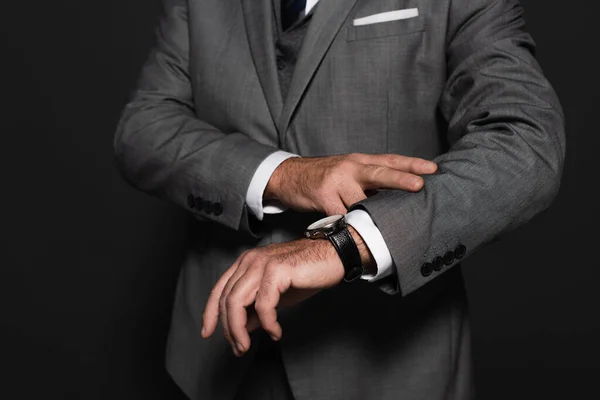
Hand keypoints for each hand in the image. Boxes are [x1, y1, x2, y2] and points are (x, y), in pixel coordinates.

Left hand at [200, 236, 346, 356]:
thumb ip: (256, 308)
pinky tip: (275, 332)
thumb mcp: (277, 295)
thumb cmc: (307, 273)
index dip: (210, 313)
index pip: (219, 289)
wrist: (333, 257)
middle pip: (226, 299)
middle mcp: (250, 260)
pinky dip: (267, 323)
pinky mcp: (277, 270)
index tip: (207, 333)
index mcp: (246, 262)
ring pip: (238, 302)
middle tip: (238, 348)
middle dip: (228, 328)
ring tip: (248, 345)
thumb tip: (243, 327)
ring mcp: (262, 263)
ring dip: (240, 329)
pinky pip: (263, 304)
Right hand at [264, 152, 437, 214]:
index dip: (412, 164)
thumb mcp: (348, 172)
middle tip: (420, 186)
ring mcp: (336, 181)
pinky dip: (351, 224)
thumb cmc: (324, 177)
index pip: (390, 160)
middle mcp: (350, 167)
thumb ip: (369, 182)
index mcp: (360, 161)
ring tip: (395, 223)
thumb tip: (397, 199)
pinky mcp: (323, 196)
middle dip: (401, 179)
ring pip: (360, 198)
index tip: (434, 169)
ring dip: (375, 212)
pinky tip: (360, 232)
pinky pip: (340, 214)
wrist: (289, 175)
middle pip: (379, 172)